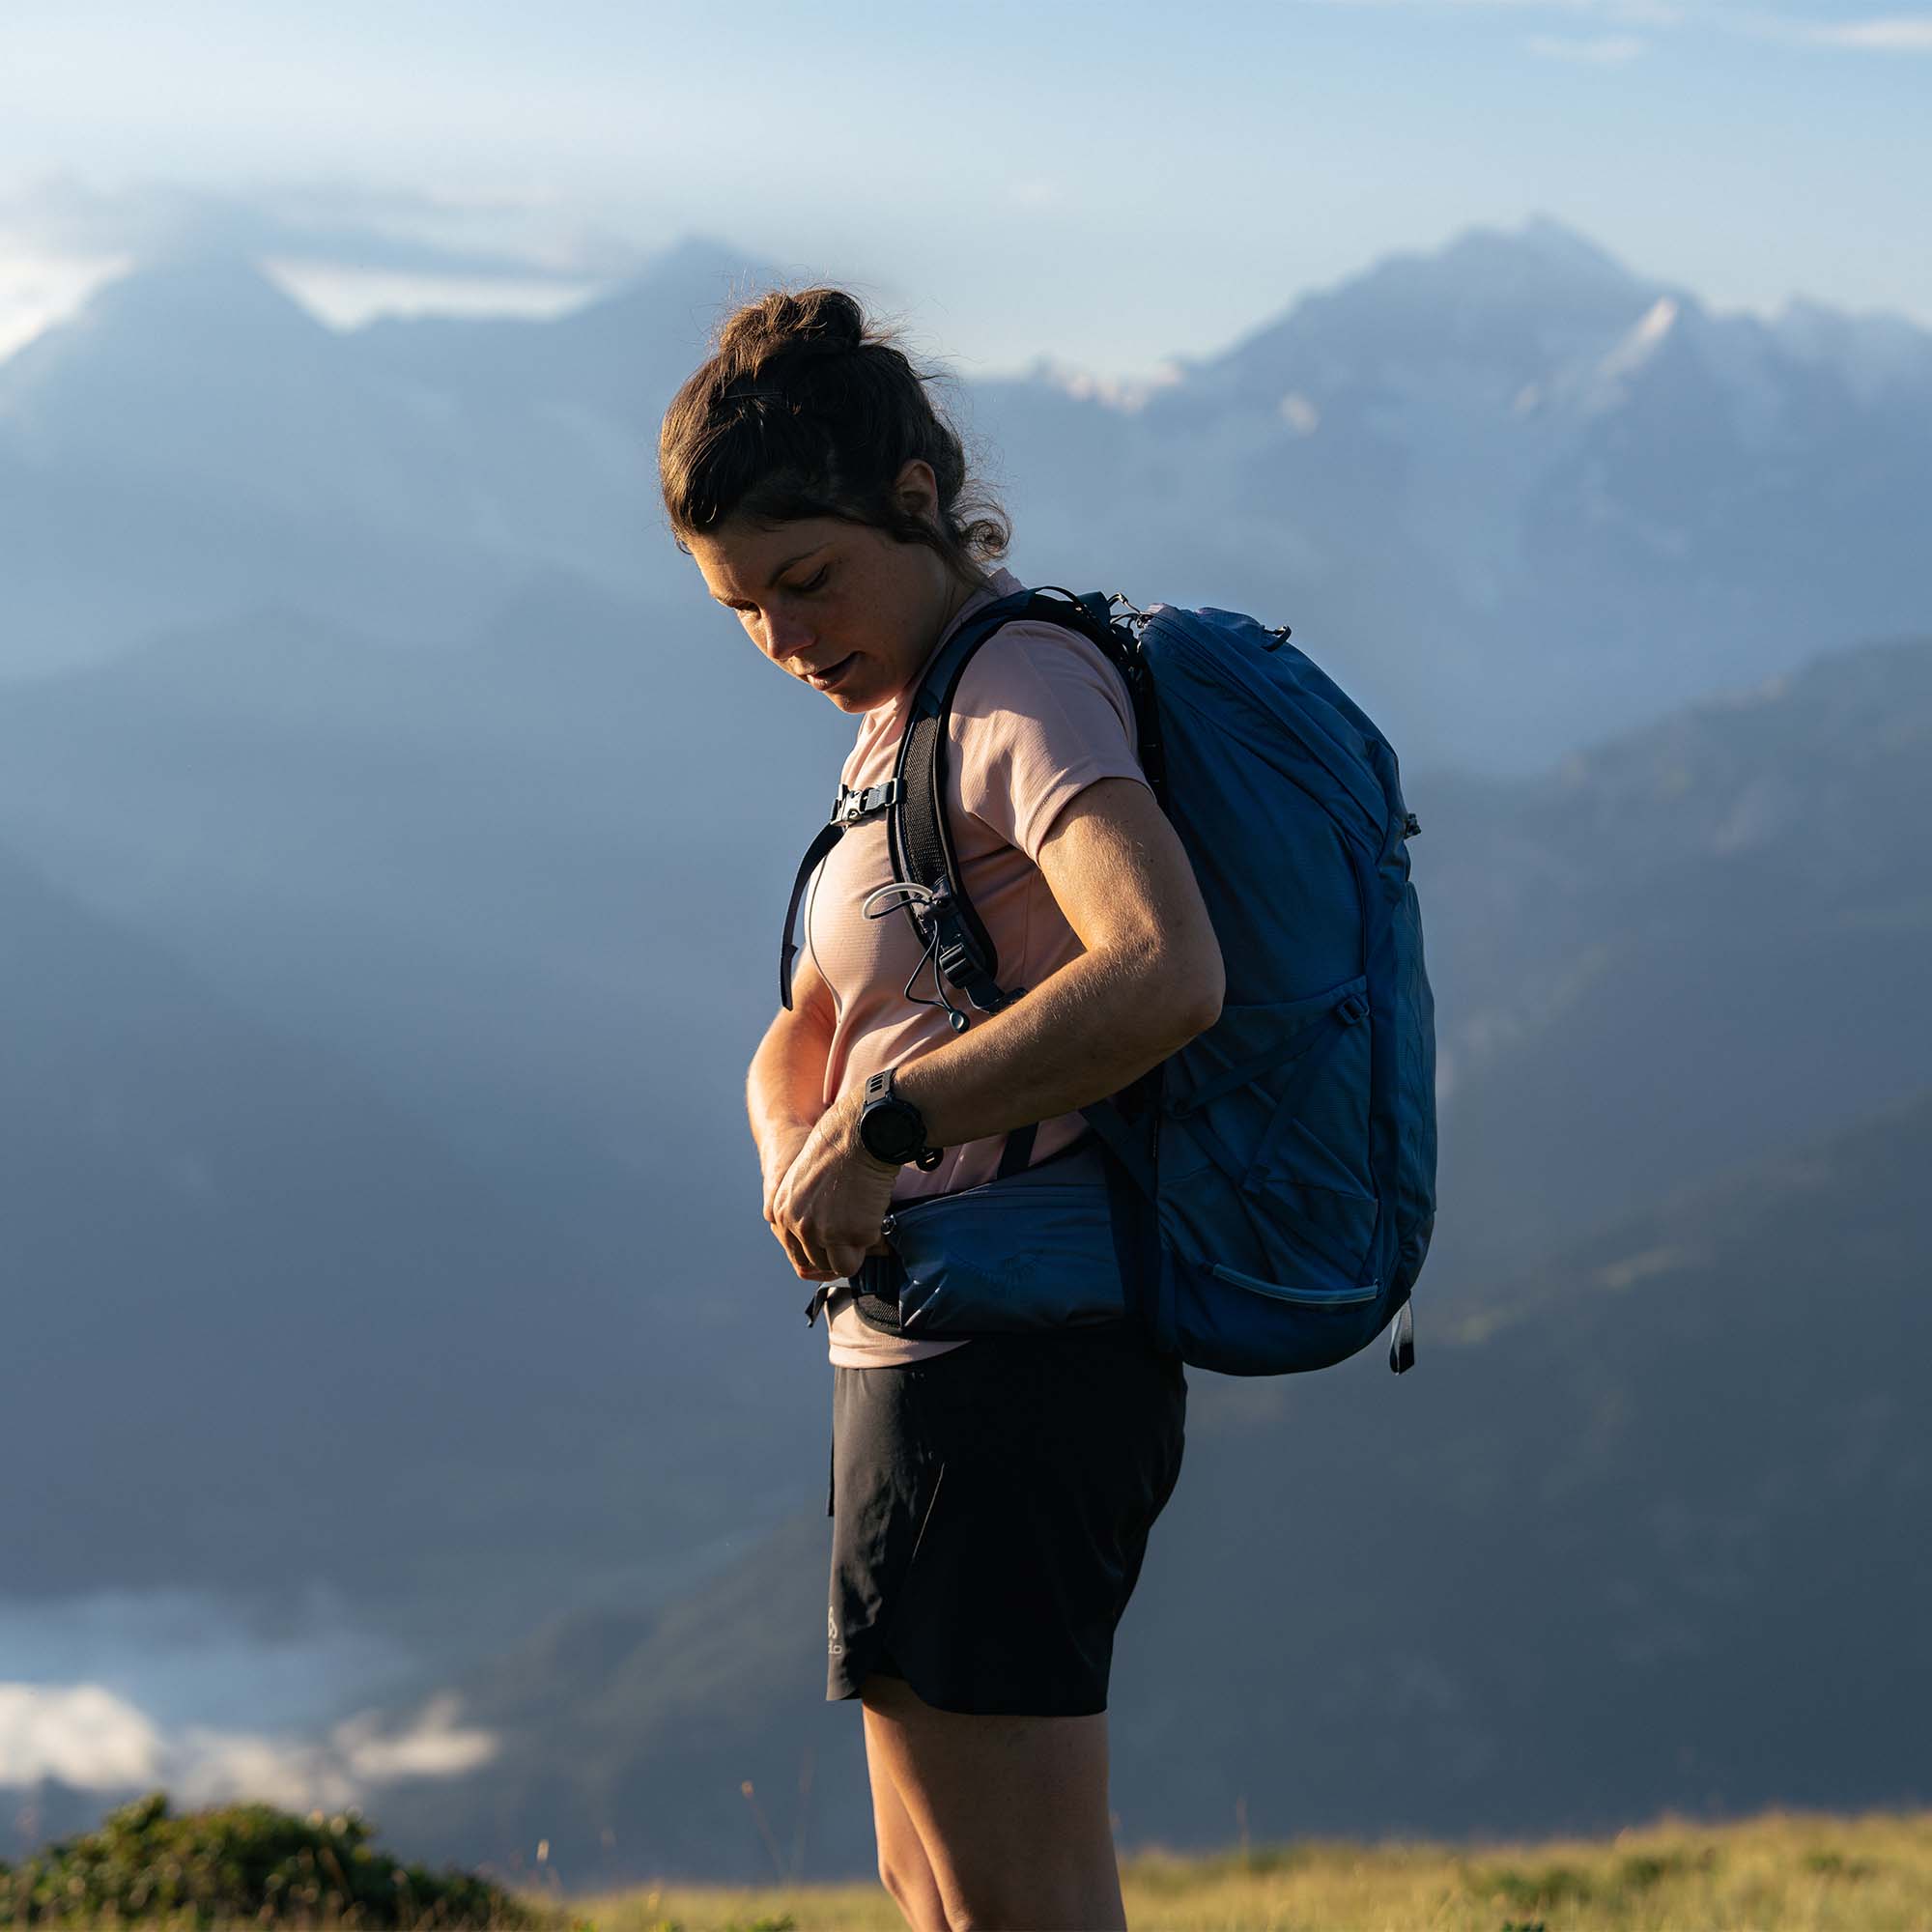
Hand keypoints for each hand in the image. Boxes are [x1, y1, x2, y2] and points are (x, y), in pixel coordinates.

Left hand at [768, 1092, 900, 1281]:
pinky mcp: (849, 1233)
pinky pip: (868, 1250)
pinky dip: (875, 1234)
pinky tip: (874, 1209)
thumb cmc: (839, 1147)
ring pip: (844, 1265)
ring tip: (865, 1219)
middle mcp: (798, 1225)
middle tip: (856, 1229)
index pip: (798, 1253)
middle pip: (820, 1262)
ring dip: (857, 1246)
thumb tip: (822, 1239)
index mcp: (782, 1212)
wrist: (858, 1132)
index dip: (822, 1252)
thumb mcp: (804, 1180)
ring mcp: (823, 1232)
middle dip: (840, 1250)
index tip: (839, 1248)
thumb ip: (805, 1210)